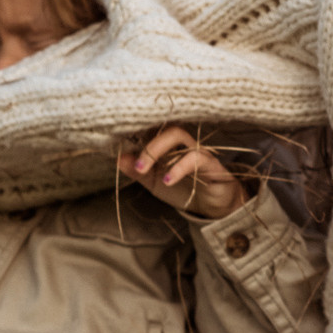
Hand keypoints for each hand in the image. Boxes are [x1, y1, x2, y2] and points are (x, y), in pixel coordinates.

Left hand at [117, 125, 250, 219]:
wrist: (215, 207)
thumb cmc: (185, 189)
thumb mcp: (155, 183)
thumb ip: (138, 172)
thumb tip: (117, 158)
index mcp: (168, 145)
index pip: (151, 128)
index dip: (134, 131)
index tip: (117, 145)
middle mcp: (182, 143)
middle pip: (163, 126)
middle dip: (145, 144)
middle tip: (135, 166)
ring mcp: (197, 150)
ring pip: (178, 135)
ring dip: (156, 150)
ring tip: (143, 170)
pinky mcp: (211, 164)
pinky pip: (196, 157)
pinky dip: (178, 167)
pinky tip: (168, 180)